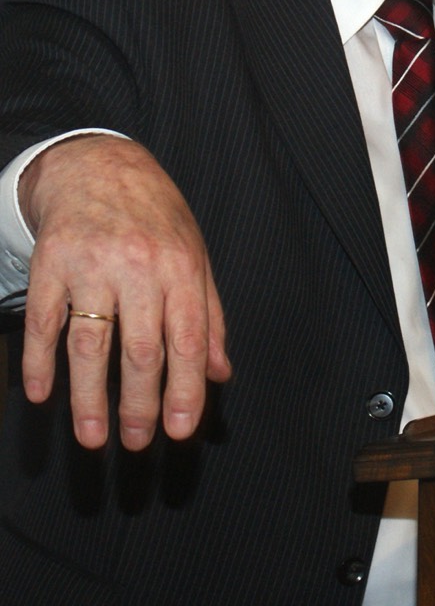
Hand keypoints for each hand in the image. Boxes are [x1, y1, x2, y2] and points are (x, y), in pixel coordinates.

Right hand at [19, 134, 230, 450]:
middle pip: (140, 348)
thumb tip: (219, 374)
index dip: (185, 388)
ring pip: (90, 343)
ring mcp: (91, 265)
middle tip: (140, 443)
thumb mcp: (195, 256)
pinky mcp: (50, 263)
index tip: (181, 430)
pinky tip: (41, 394)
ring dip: (89, 398)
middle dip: (141, 404)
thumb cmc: (157, 217)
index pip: (188, 338)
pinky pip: (43, 321)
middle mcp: (139, 266)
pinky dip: (39, 362)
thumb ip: (209, 316)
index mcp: (181, 267)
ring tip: (92, 438)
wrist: (101, 165)